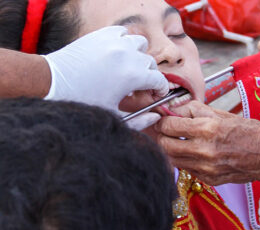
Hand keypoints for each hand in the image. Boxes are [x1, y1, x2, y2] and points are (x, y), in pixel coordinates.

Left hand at [43, 26, 168, 129]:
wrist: (53, 83)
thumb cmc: (82, 102)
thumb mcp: (113, 116)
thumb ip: (139, 121)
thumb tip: (155, 117)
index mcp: (132, 76)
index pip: (159, 80)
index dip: (161, 89)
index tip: (157, 93)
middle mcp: (127, 55)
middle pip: (151, 63)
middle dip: (150, 76)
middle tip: (140, 86)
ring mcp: (114, 42)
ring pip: (140, 44)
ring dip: (139, 56)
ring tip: (129, 68)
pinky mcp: (101, 34)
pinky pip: (122, 33)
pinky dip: (125, 42)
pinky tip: (117, 54)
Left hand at [155, 101, 259, 184]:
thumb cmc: (247, 132)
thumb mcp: (220, 114)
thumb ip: (193, 110)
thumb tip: (173, 109)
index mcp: (207, 129)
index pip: (169, 126)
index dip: (162, 122)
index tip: (162, 121)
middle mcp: (203, 150)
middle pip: (165, 145)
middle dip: (161, 137)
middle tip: (165, 132)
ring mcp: (205, 167)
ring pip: (172, 159)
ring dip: (170, 149)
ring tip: (177, 141)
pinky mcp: (207, 178)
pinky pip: (185, 168)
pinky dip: (183, 159)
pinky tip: (191, 153)